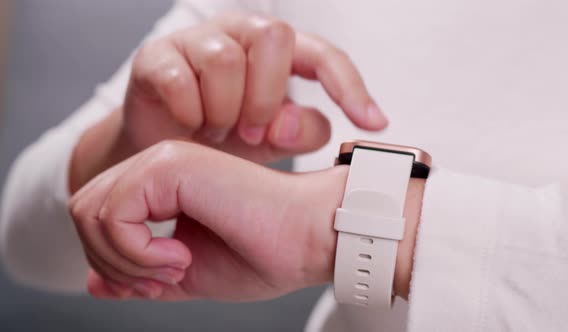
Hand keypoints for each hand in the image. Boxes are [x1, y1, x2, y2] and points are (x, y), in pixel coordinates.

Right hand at [69, 13, 387, 192]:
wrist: (162, 151)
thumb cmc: (224, 140)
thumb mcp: (270, 143)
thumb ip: (297, 133)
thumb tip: (305, 120)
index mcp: (275, 53)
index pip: (324, 55)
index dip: (350, 86)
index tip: (374, 123)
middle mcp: (239, 34)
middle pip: (273, 37)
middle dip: (267, 97)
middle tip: (252, 133)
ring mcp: (196, 41)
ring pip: (225, 59)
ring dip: (224, 110)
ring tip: (217, 132)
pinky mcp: (156, 56)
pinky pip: (179, 78)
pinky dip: (189, 112)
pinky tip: (189, 125)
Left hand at [69, 140, 423, 300]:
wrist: (311, 236)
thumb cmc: (265, 253)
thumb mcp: (189, 274)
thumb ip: (140, 275)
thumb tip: (93, 284)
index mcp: (164, 185)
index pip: (98, 218)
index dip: (114, 262)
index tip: (159, 283)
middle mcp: (160, 164)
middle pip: (84, 211)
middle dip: (112, 261)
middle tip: (162, 280)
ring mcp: (164, 160)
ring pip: (89, 211)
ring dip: (125, 259)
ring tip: (175, 267)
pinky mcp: (172, 165)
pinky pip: (115, 213)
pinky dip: (137, 251)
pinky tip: (180, 257)